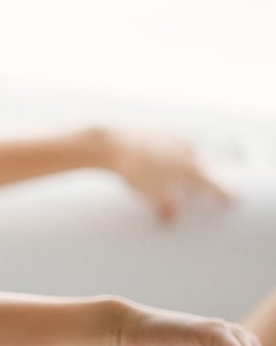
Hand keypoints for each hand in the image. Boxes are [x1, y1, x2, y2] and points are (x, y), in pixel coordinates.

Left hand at [91, 127, 234, 223]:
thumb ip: (167, 208)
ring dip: (189, 166)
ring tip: (176, 177)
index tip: (231, 201)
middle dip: (206, 180)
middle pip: (207, 169)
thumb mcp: (152, 196)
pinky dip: (174, 153)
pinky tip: (160, 159)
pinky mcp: (164, 128)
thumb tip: (172, 217)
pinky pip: (176, 143)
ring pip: (192, 154)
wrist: (114, 144)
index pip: (219, 187)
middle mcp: (192, 151)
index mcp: (194, 171)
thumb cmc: (135, 171)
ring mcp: (179, 137)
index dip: (225, 196)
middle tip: (203, 191)